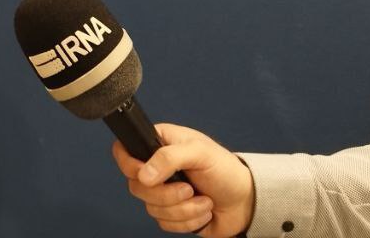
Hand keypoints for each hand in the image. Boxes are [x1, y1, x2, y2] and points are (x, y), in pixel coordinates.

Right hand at [111, 124, 254, 236]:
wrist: (245, 201)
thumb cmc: (225, 170)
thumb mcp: (199, 152)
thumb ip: (169, 157)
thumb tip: (144, 175)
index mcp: (158, 144)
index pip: (124, 151)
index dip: (129, 165)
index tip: (147, 174)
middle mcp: (156, 168)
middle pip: (136, 187)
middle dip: (167, 194)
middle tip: (189, 188)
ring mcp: (163, 192)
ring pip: (151, 208)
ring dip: (183, 209)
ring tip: (203, 199)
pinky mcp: (171, 214)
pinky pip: (164, 224)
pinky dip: (187, 221)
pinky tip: (202, 210)